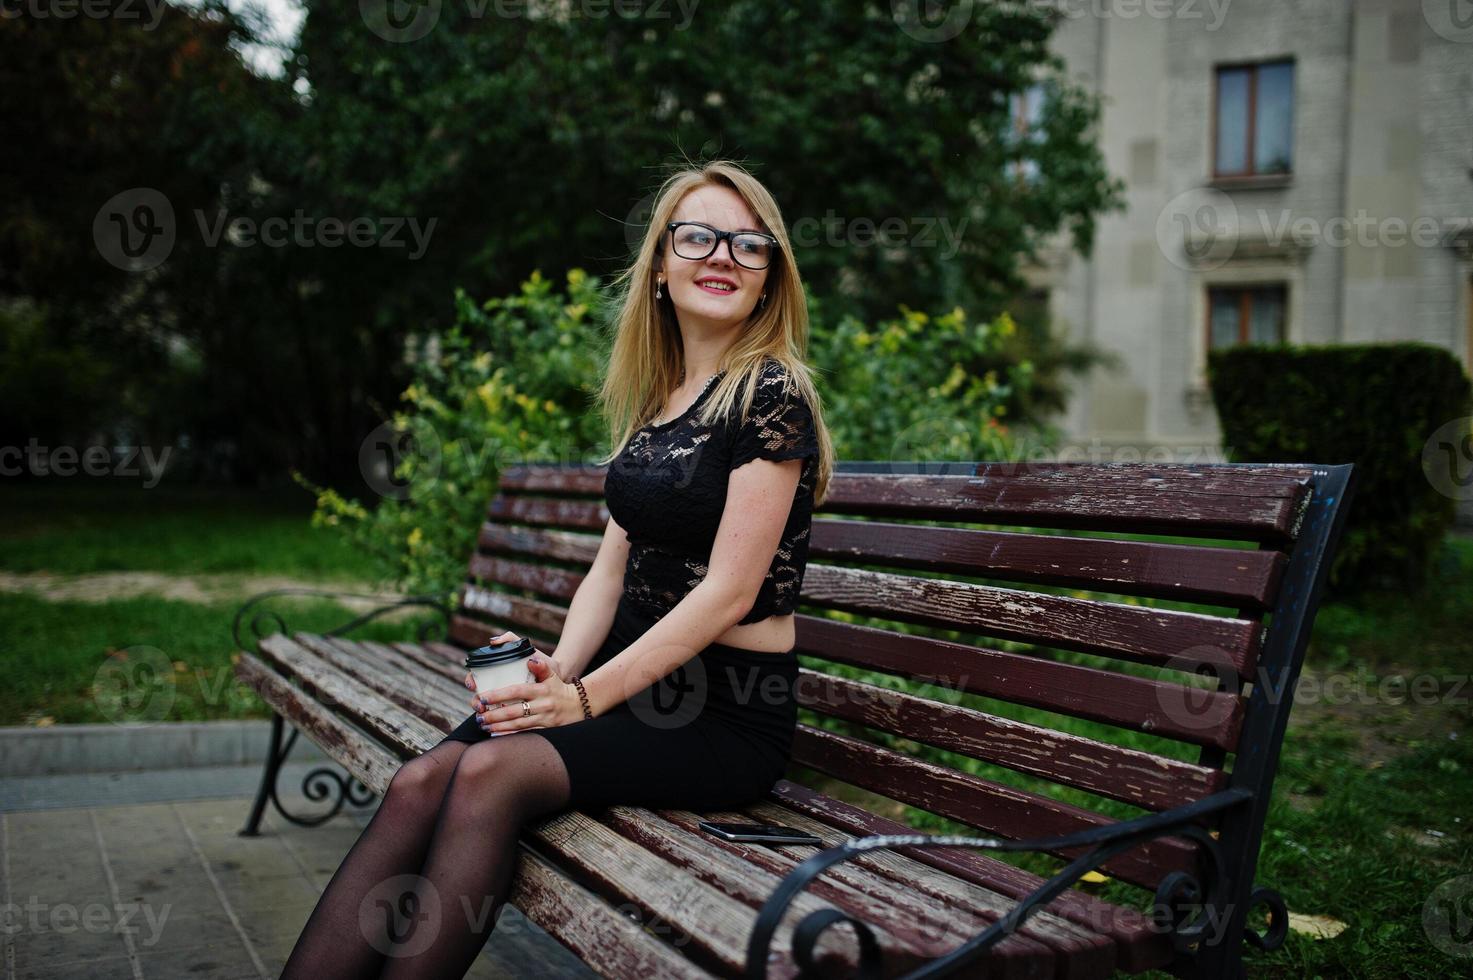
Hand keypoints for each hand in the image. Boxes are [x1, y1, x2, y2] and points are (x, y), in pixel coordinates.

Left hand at [465, 630, 583, 733]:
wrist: (579, 706)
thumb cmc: (559, 689)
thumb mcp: (552, 675)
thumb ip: (540, 666)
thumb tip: (529, 660)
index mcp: (541, 689)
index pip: (516, 691)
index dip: (498, 695)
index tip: (483, 697)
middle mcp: (542, 705)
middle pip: (514, 711)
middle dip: (494, 715)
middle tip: (479, 716)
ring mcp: (544, 719)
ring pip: (517, 724)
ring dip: (498, 726)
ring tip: (483, 725)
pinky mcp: (546, 730)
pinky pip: (525, 734)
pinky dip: (510, 735)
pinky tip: (497, 735)